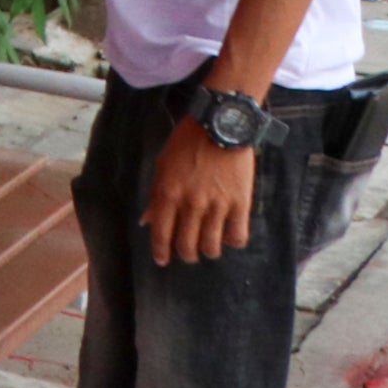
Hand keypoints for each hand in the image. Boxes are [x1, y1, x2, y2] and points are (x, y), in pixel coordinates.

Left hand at [144, 116, 259, 265]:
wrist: (220, 126)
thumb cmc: (187, 143)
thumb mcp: (163, 165)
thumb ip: (157, 195)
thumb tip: (147, 221)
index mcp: (168, 193)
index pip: (161, 232)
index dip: (161, 251)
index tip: (162, 261)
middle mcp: (191, 204)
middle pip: (187, 245)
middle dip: (186, 255)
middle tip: (188, 254)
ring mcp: (217, 205)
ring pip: (212, 246)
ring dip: (209, 252)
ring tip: (209, 248)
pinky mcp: (241, 204)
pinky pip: (237, 236)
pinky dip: (233, 242)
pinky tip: (230, 237)